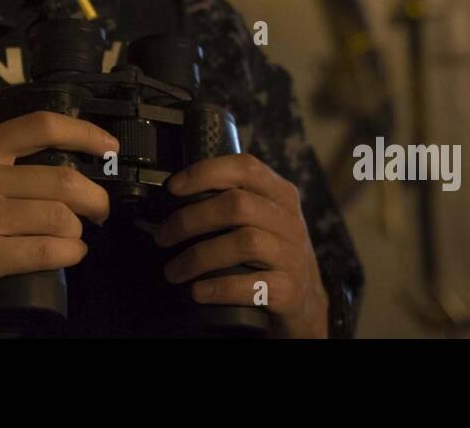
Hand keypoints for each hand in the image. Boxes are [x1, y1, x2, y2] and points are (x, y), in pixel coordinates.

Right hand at [0, 111, 117, 337]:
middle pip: (62, 177)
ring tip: (76, 237)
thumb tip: (64, 164)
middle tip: (100, 212)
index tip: (109, 146)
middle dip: (95, 198)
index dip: (84, 132)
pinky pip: (48, 250)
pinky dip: (71, 254)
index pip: (40, 125)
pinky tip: (71, 255)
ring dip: (80, 231)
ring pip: (60, 216)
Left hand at [152, 153, 329, 338]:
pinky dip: (219, 288)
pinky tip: (197, 291)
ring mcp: (292, 255)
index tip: (173, 187)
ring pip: (244, 243)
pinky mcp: (290, 290)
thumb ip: (231, 203)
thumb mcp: (262, 219)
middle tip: (162, 237)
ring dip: (198, 257)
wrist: (306, 302)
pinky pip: (251, 286)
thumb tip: (172, 199)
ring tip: (173, 271)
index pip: (245, 167)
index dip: (205, 172)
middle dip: (191, 219)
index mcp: (280, 194)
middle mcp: (289, 220)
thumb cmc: (272, 253)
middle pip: (237, 205)